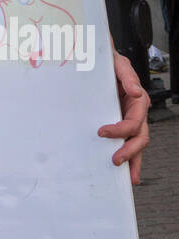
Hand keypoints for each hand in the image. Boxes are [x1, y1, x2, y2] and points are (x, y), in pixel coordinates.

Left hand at [98, 42, 149, 184]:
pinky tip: (126, 172)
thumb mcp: (118, 64)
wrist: (99, 62)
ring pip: (136, 144)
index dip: (120, 130)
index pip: (134, 121)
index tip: (101, 132)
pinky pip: (126, 143)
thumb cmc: (109, 63)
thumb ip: (127, 75)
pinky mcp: (120, 123)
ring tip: (127, 176)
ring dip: (133, 161)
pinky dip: (129, 159)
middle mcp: (136, 112)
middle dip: (130, 151)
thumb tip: (137, 92)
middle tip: (115, 160)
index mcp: (138, 100)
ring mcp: (129, 119)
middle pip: (140, 137)